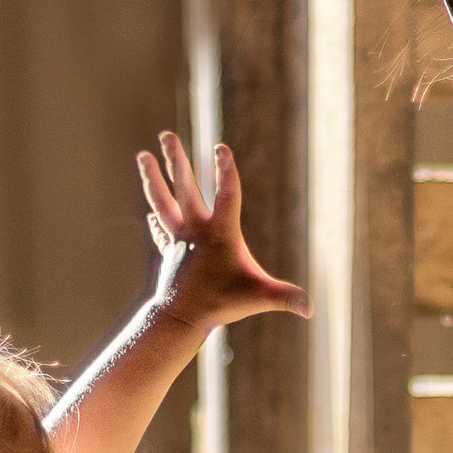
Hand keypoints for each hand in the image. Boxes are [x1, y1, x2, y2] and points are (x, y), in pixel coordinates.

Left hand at [137, 131, 308, 335]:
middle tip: (166, 135)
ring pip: (162, 201)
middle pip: (184, 187)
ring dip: (152, 177)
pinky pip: (161, 231)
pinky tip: (152, 213)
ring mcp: (178, 240)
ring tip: (142, 156)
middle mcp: (194, 230)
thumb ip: (286, 297)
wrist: (180, 318)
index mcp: (219, 233)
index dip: (226, 170)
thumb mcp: (260, 297)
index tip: (221, 147)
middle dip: (175, 160)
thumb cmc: (221, 304)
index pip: (226, 194)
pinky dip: (157, 221)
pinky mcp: (169, 253)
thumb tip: (310, 308)